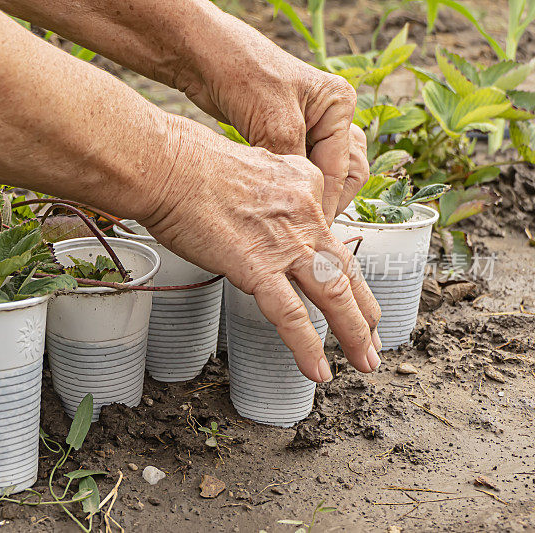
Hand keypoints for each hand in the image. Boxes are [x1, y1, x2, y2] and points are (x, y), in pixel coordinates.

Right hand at [140, 116, 380, 381]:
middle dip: (365, 309)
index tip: (343, 288)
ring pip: (333, 295)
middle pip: (345, 269)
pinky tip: (317, 371)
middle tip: (375, 337)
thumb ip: (268, 191)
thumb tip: (261, 213)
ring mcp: (285, 243)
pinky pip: (291, 316)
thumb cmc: (191, 163)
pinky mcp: (258, 267)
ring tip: (366, 361)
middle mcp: (305, 214)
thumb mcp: (251, 165)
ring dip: (354, 333)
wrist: (168, 165)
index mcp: (304, 185)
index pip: (327, 233)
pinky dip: (307, 348)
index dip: (338, 266)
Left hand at [174, 19, 367, 221]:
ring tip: (291, 217)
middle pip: (343, 173)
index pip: (343, 168)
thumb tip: (300, 202)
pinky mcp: (282, 137)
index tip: (310, 227)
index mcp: (337, 104)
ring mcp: (305, 127)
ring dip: (309, 196)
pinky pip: (296, 171)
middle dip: (327, 200)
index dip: (326, 202)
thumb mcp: (273, 121)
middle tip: (305, 225)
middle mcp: (327, 116)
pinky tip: (275, 202)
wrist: (204, 57)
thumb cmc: (241, 69)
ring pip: (320, 175)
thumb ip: (291, 162)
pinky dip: (290, 188)